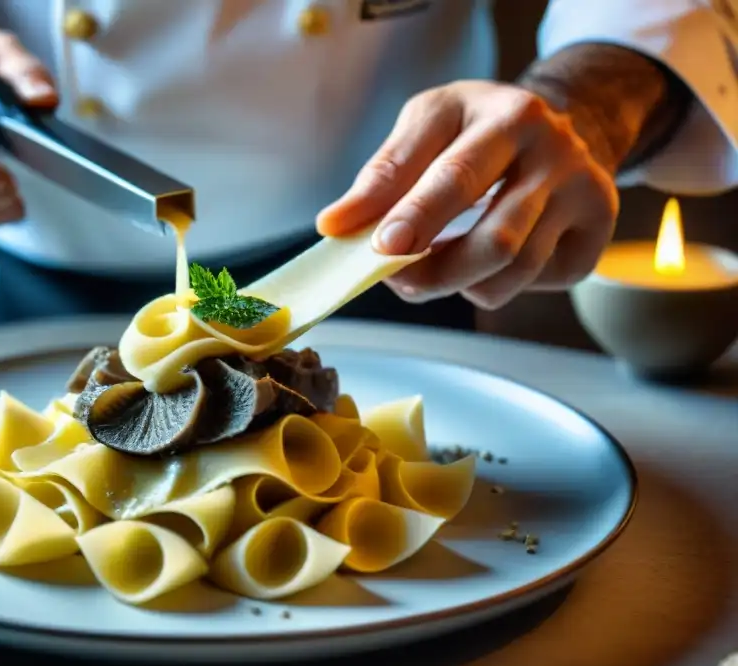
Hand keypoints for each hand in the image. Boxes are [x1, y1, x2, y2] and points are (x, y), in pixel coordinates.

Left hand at [317, 80, 618, 308]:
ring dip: (458, 283)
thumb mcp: (427, 128)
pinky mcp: (597, 229)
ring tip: (426, 273)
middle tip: (396, 279)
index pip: (455, 173)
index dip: (413, 215)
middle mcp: (556, 150)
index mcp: (508, 114)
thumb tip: (335, 225)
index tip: (378, 247)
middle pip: (496, 236)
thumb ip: (383, 175)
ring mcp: (584, 191)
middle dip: (436, 269)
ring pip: (515, 269)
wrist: (559, 127)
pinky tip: (479, 263)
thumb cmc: (474, 133)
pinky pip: (536, 281)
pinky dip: (494, 284)